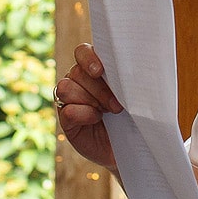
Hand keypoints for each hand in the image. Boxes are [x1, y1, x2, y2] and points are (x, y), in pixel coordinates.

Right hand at [55, 43, 123, 170]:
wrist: (127, 146)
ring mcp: (69, 99)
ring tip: (107, 112)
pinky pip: (67, 110)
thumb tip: (132, 69)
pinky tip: (96, 120)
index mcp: (94, 68)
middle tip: (116, 105)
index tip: (100, 71)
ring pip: (67, 87)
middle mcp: (78, 80)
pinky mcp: (65, 119)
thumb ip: (125, 79)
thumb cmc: (132, 116)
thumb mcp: (131, 94)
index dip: (88, 59)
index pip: (82, 52)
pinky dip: (84, 115)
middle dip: (100, 89)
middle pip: (77, 72)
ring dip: (90, 100)